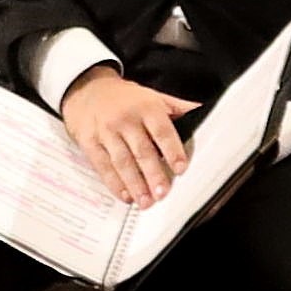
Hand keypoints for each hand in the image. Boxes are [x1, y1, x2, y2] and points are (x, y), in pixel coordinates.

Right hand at [60, 68, 194, 208]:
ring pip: (122, 161)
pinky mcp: (89, 142)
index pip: (162, 131)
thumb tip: (202, 111)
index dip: (172, 150)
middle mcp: (125, 119)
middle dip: (153, 174)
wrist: (87, 89)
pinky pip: (103, 165)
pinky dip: (114, 183)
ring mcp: (105, 131)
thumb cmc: (125, 98)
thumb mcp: (153, 96)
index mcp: (145, 107)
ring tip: (146, 201)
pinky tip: (125, 195)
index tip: (181, 168)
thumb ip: (177, 107)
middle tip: (162, 193)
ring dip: (135, 184)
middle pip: (141, 150)